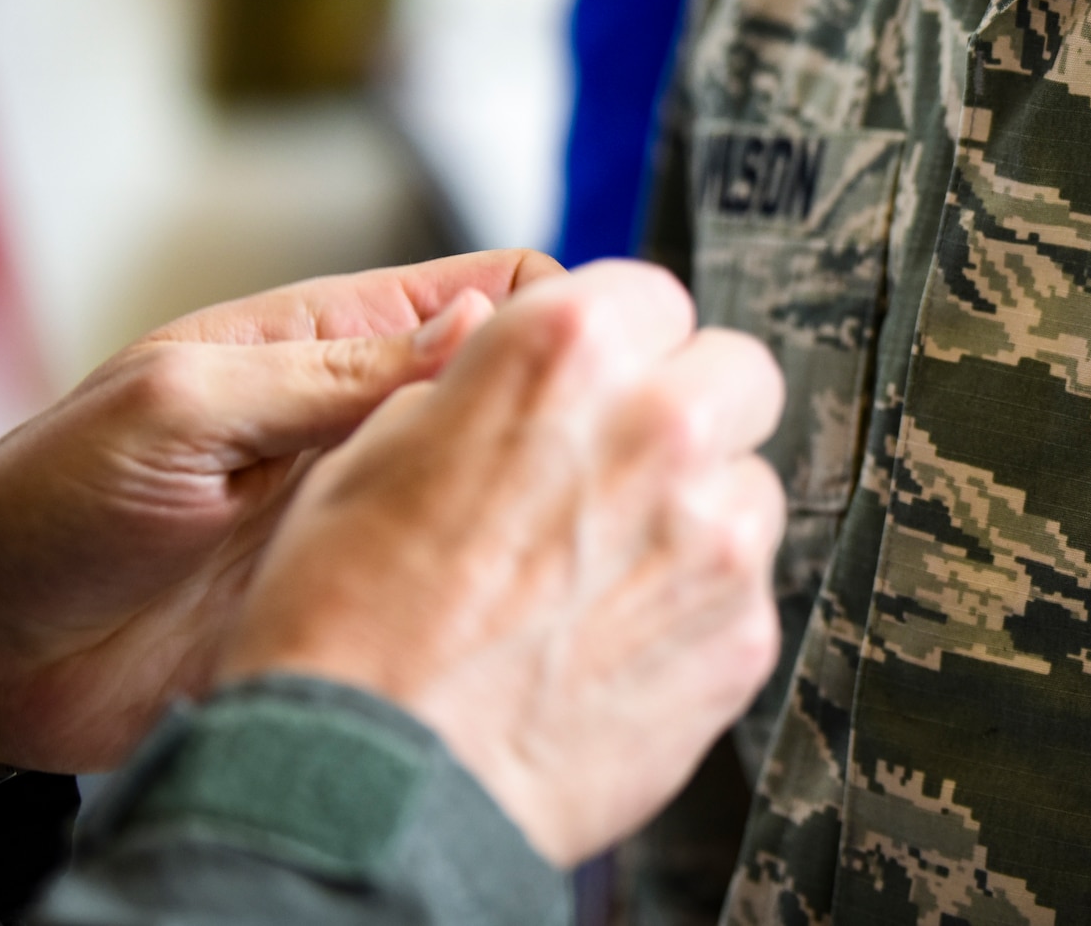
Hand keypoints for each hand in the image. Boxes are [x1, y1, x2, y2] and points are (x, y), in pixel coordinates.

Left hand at [0, 250, 561, 772]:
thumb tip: (478, 321)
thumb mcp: (182, 406)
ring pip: (516, 496)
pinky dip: (501, 603)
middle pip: (530, 397)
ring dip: (543, 519)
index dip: (563, 318)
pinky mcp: (375, 601)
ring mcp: (385, 514)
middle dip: (576, 427)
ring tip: (554, 557)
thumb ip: (332, 368)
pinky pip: (470, 592)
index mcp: (341, 341)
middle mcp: (379, 423)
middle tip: (591, 479)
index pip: (507, 292)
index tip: (595, 370)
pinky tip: (504, 620)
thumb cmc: (45, 507)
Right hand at [216, 261, 786, 865]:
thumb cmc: (343, 629)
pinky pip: (743, 592)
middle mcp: (662, 428)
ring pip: (747, 488)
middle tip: (621, 467)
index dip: (619, 342)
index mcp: (567, 354)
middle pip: (734, 375)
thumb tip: (505, 347)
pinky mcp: (741, 633)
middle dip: (686, 408)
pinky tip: (608, 645)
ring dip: (696, 514)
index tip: (600, 380)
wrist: (369, 795)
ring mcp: (716, 536)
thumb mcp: (369, 454)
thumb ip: (472, 385)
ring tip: (598, 576)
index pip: (652, 295)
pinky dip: (694, 611)